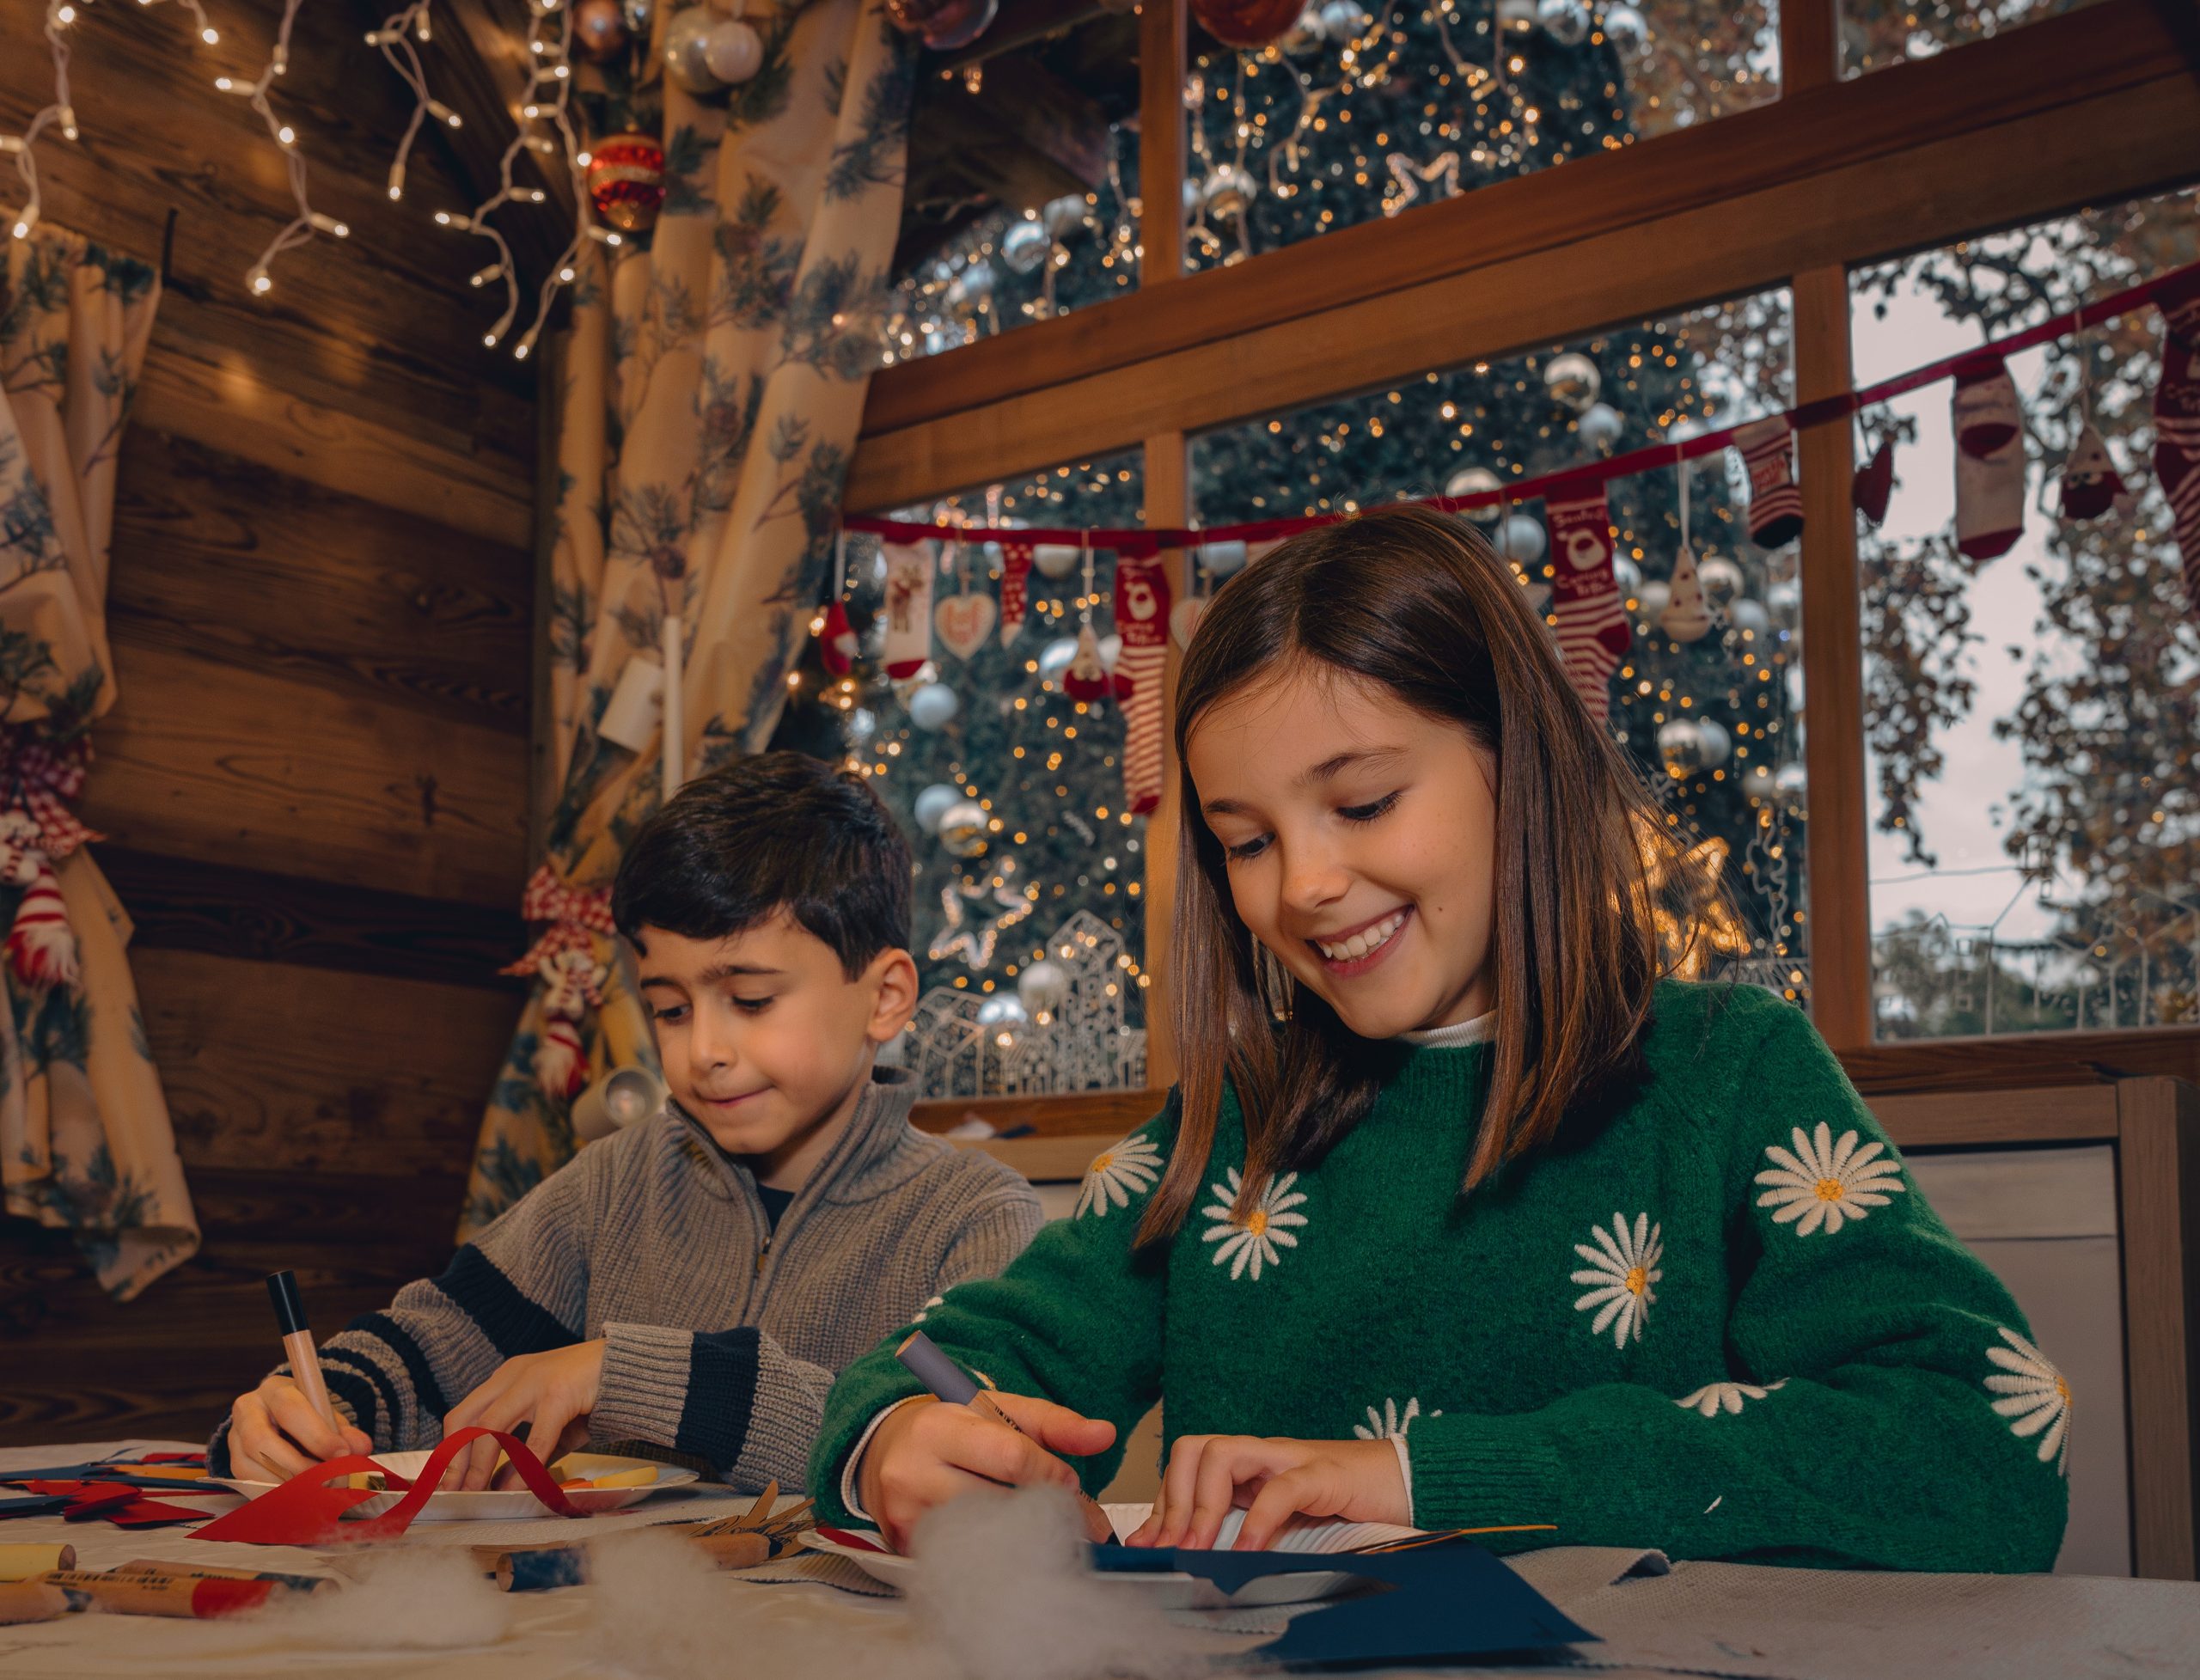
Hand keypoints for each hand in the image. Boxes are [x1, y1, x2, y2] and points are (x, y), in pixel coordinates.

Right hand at [227, 1375, 371, 1482]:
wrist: (281, 1420)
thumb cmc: (309, 1416)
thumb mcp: (328, 1415)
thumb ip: (344, 1431)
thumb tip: (360, 1448)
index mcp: (275, 1389)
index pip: (291, 1409)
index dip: (316, 1434)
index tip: (341, 1454)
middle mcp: (248, 1409)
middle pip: (260, 1439)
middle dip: (295, 1464)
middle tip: (325, 1479)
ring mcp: (234, 1436)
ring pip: (250, 1464)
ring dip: (284, 1482)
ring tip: (314, 1490)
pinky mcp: (233, 1461)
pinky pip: (247, 1482)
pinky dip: (273, 1492)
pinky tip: (296, 1497)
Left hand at [441, 1340, 605, 1490]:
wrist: (633, 1367)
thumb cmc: (591, 1395)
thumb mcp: (550, 1424)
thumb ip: (524, 1453)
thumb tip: (498, 1485)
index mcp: (507, 1377)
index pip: (463, 1416)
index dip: (450, 1452)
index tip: (447, 1484)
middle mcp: (513, 1375)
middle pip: (464, 1419)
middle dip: (454, 1461)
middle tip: (452, 1494)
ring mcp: (534, 1381)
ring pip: (489, 1428)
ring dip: (478, 1467)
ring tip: (477, 1495)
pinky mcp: (558, 1393)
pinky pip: (533, 1440)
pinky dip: (522, 1470)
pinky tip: (519, 1490)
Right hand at [856, 1392, 1116, 1553]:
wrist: (886, 1451)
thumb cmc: (952, 1429)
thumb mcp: (999, 1409)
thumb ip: (1054, 1423)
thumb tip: (1104, 1434)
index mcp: (941, 1428)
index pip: (1012, 1459)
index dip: (1053, 1475)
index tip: (1071, 1484)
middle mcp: (916, 1473)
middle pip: (1001, 1506)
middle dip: (1047, 1514)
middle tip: (1076, 1521)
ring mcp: (907, 1517)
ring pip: (986, 1540)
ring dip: (1026, 1540)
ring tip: (1045, 1532)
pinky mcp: (906, 1549)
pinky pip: (967, 1560)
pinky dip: (997, 1557)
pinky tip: (1011, 1548)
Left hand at [1126, 1435, 1408, 1551]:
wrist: (1410, 1481)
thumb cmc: (1348, 1504)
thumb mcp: (1288, 1520)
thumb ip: (1247, 1530)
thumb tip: (1198, 1559)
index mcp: (1249, 1465)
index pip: (1186, 1466)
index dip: (1161, 1506)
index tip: (1147, 1547)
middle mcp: (1262, 1455)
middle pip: (1193, 1450)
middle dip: (1173, 1501)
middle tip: (1172, 1551)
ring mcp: (1291, 1459)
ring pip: (1223, 1455)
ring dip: (1203, 1506)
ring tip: (1201, 1550)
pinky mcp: (1324, 1475)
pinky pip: (1280, 1489)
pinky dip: (1257, 1521)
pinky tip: (1245, 1551)